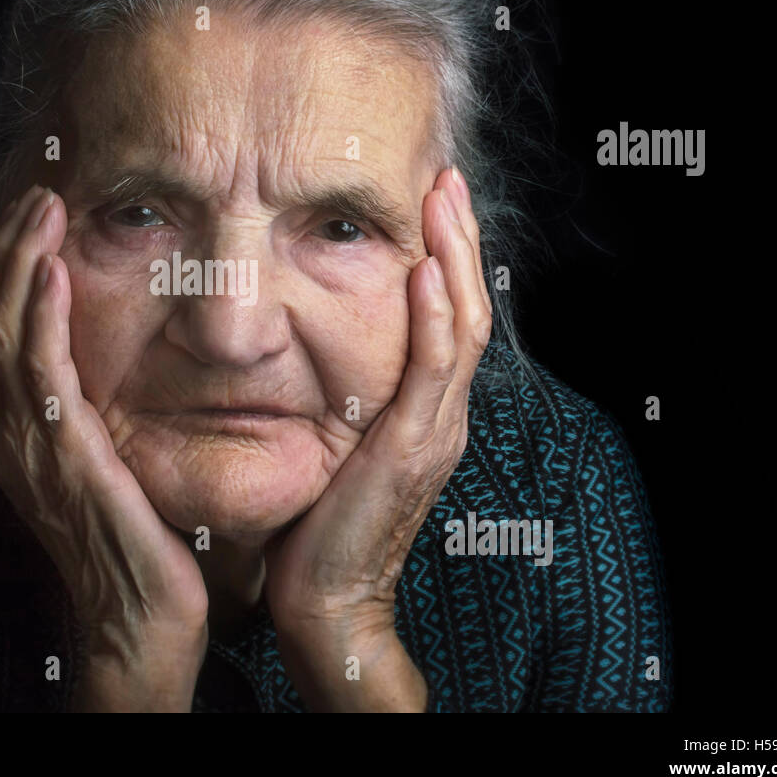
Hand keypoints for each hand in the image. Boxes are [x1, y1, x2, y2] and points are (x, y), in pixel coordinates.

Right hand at [0, 184, 208, 710]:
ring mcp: (27, 446)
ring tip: (43, 208)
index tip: (40, 217)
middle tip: (39, 191)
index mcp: (22, 431)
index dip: (14, 270)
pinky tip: (53, 272)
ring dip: (21, 265)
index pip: (3, 331)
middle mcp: (10, 433)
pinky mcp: (59, 456)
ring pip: (3, 333)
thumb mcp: (114, 461)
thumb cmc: (140, 540)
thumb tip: (125, 359)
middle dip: (12, 251)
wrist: (140, 620)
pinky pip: (38, 373)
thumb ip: (100, 412)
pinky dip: (40, 316)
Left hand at [262, 166, 492, 710]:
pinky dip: (435, 316)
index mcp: (426, 411)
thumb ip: (342, 396)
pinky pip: (434, 370)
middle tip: (446, 177)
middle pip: (468, 306)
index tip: (429, 200)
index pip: (449, 315)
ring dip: (454, 257)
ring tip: (444, 199)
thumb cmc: (320, 524)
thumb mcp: (336, 444)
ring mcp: (435, 430)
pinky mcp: (412, 448)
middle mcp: (442, 414)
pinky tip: (426, 271)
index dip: (446, 255)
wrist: (327, 599)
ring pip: (462, 326)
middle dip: (458, 238)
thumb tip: (308, 345)